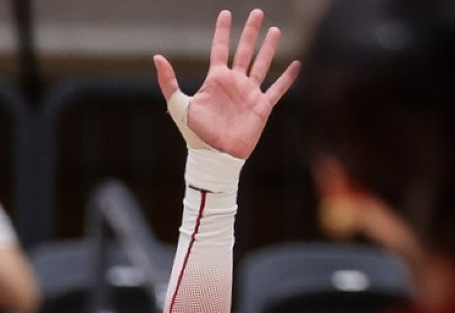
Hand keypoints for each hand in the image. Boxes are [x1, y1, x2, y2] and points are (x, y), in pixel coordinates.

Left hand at [154, 9, 298, 159]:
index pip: (220, 48)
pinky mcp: (261, 107)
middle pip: (244, 50)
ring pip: (262, 64)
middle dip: (251, 31)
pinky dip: (288, 78)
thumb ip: (168, 81)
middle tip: (258, 12)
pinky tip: (296, 65)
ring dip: (268, 47)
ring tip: (274, 30)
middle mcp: (234, 83)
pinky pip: (277, 89)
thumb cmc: (195, 134)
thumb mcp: (179, 105)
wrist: (214, 156)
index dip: (223, 30)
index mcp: (216, 79)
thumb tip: (157, 57)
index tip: (226, 13)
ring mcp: (249, 93)